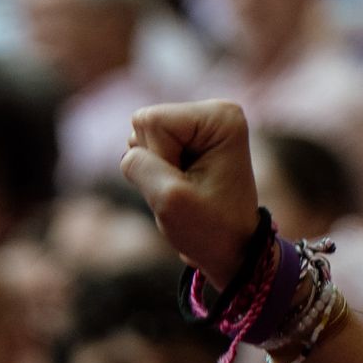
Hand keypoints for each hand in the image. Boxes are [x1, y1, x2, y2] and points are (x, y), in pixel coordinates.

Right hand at [121, 101, 263, 286]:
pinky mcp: (186, 138)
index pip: (152, 122)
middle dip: (156, 162)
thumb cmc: (210, 228)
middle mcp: (214, 112)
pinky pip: (145, 148)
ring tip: (187, 187)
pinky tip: (182, 184)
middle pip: (145, 123)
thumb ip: (137, 163)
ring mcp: (199, 124)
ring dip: (155, 169)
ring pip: (141, 136)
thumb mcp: (170, 199)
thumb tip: (129, 149)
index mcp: (221, 118)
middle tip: (188, 188)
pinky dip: (156, 172)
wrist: (232, 250)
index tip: (191, 184)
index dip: (160, 158)